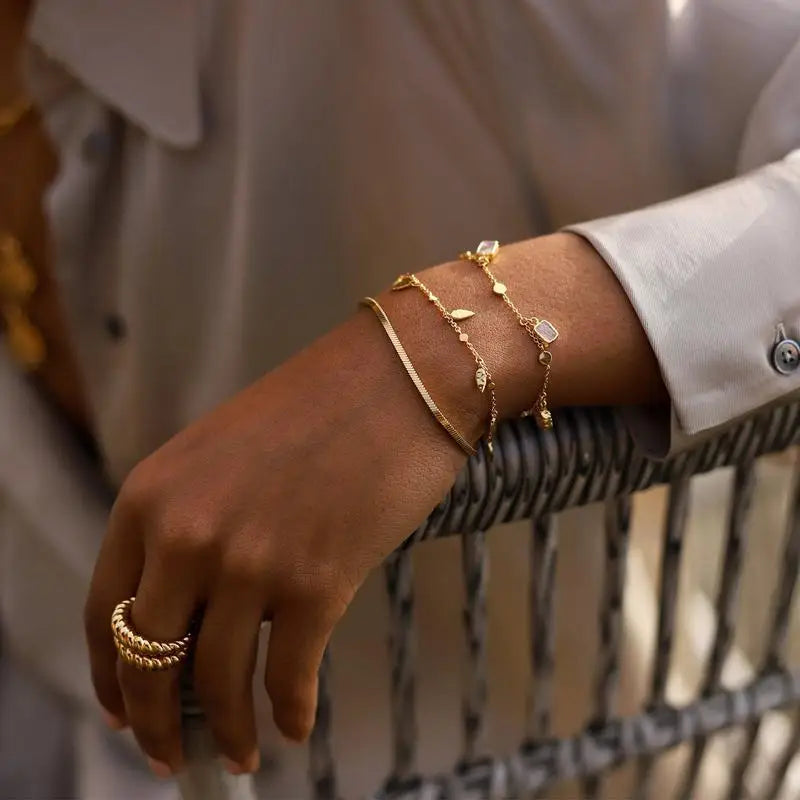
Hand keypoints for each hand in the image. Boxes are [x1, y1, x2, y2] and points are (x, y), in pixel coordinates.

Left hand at [84, 308, 472, 775]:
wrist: (401, 376)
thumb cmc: (317, 408)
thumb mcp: (222, 454)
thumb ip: (189, 522)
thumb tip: (191, 611)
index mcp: (150, 494)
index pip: (106, 611)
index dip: (112, 676)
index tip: (128, 714)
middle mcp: (186, 533)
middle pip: (148, 661)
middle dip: (159, 724)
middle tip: (174, 757)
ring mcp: (251, 560)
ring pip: (217, 682)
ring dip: (228, 732)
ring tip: (240, 756)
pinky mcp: (318, 582)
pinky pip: (288, 677)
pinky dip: (288, 713)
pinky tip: (295, 727)